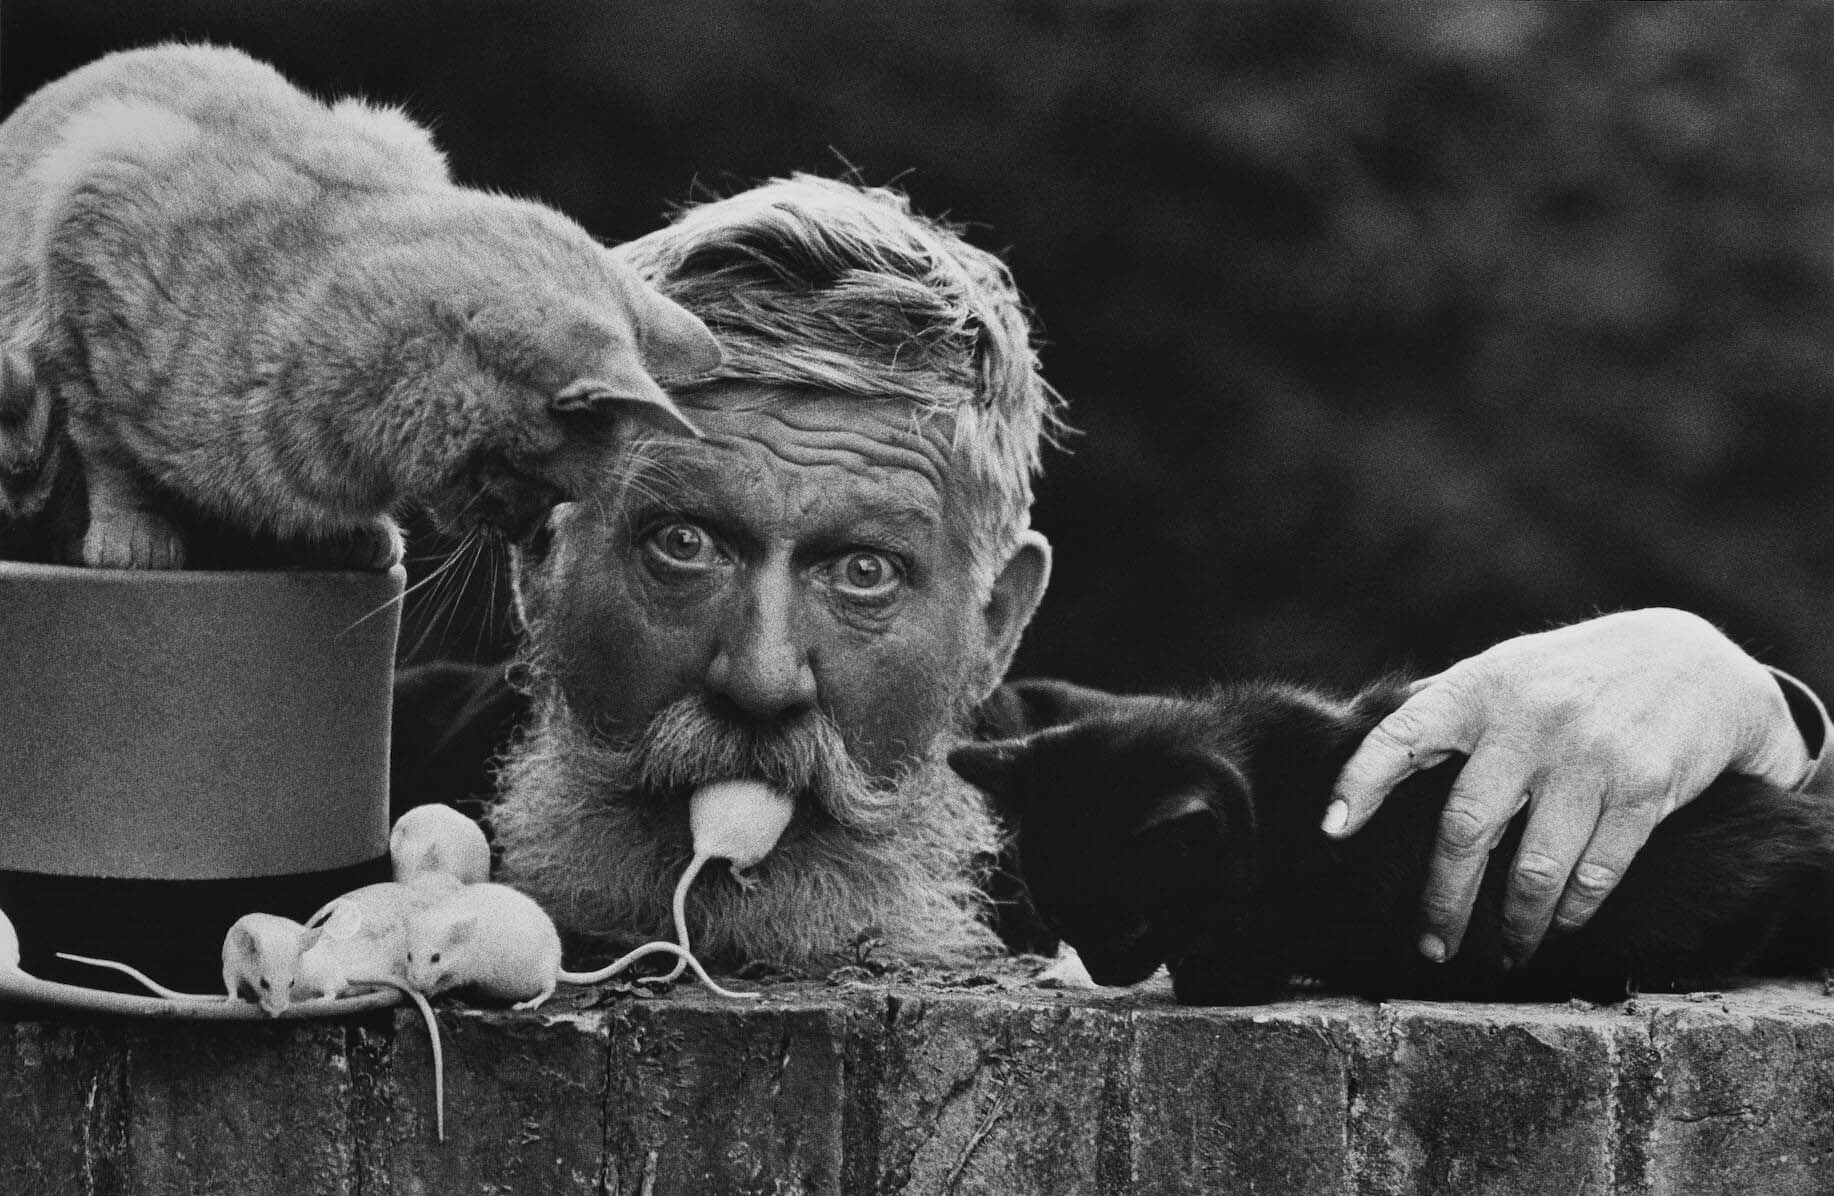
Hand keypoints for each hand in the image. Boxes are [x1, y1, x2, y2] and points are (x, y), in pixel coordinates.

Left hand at [1324, 609, 1812, 965]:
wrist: (1694, 662)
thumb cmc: (1572, 674)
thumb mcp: (1504, 668)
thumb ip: (1444, 705)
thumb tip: (1359, 729)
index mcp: (1479, 689)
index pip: (1403, 735)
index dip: (1361, 783)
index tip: (1331, 830)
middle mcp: (1529, 722)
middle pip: (1467, 829)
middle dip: (1443, 899)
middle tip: (1432, 944)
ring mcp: (1589, 758)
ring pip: (1535, 868)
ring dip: (1515, 924)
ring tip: (1503, 954)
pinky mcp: (1643, 790)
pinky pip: (1596, 874)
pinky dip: (1572, 913)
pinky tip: (1557, 929)